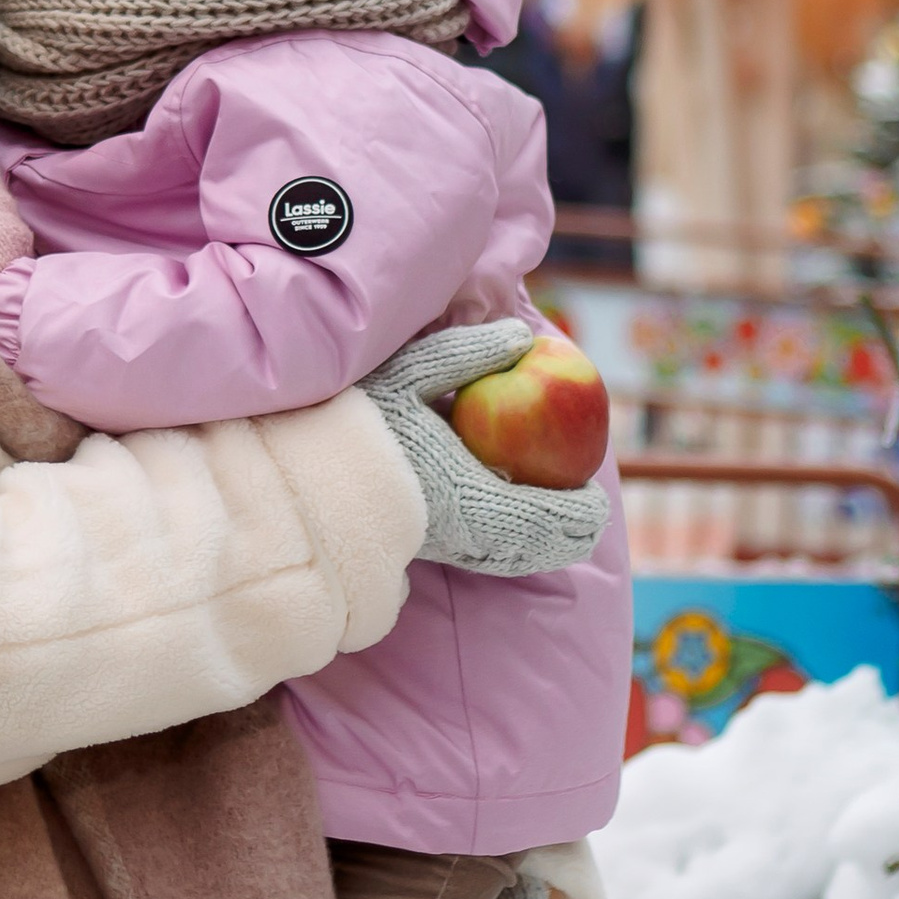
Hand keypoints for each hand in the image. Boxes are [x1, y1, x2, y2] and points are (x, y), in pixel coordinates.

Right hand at [360, 320, 612, 576]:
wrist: (301, 473)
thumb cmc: (352, 418)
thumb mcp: (408, 373)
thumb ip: (466, 354)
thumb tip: (522, 336)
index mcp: (464, 490)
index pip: (540, 515)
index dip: (576, 513)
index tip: (597, 501)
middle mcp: (458, 530)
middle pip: (531, 549)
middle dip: (568, 537)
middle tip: (591, 519)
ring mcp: (440, 546)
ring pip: (507, 562)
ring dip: (542, 550)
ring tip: (568, 535)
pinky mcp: (423, 549)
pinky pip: (482, 563)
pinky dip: (512, 557)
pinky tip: (521, 543)